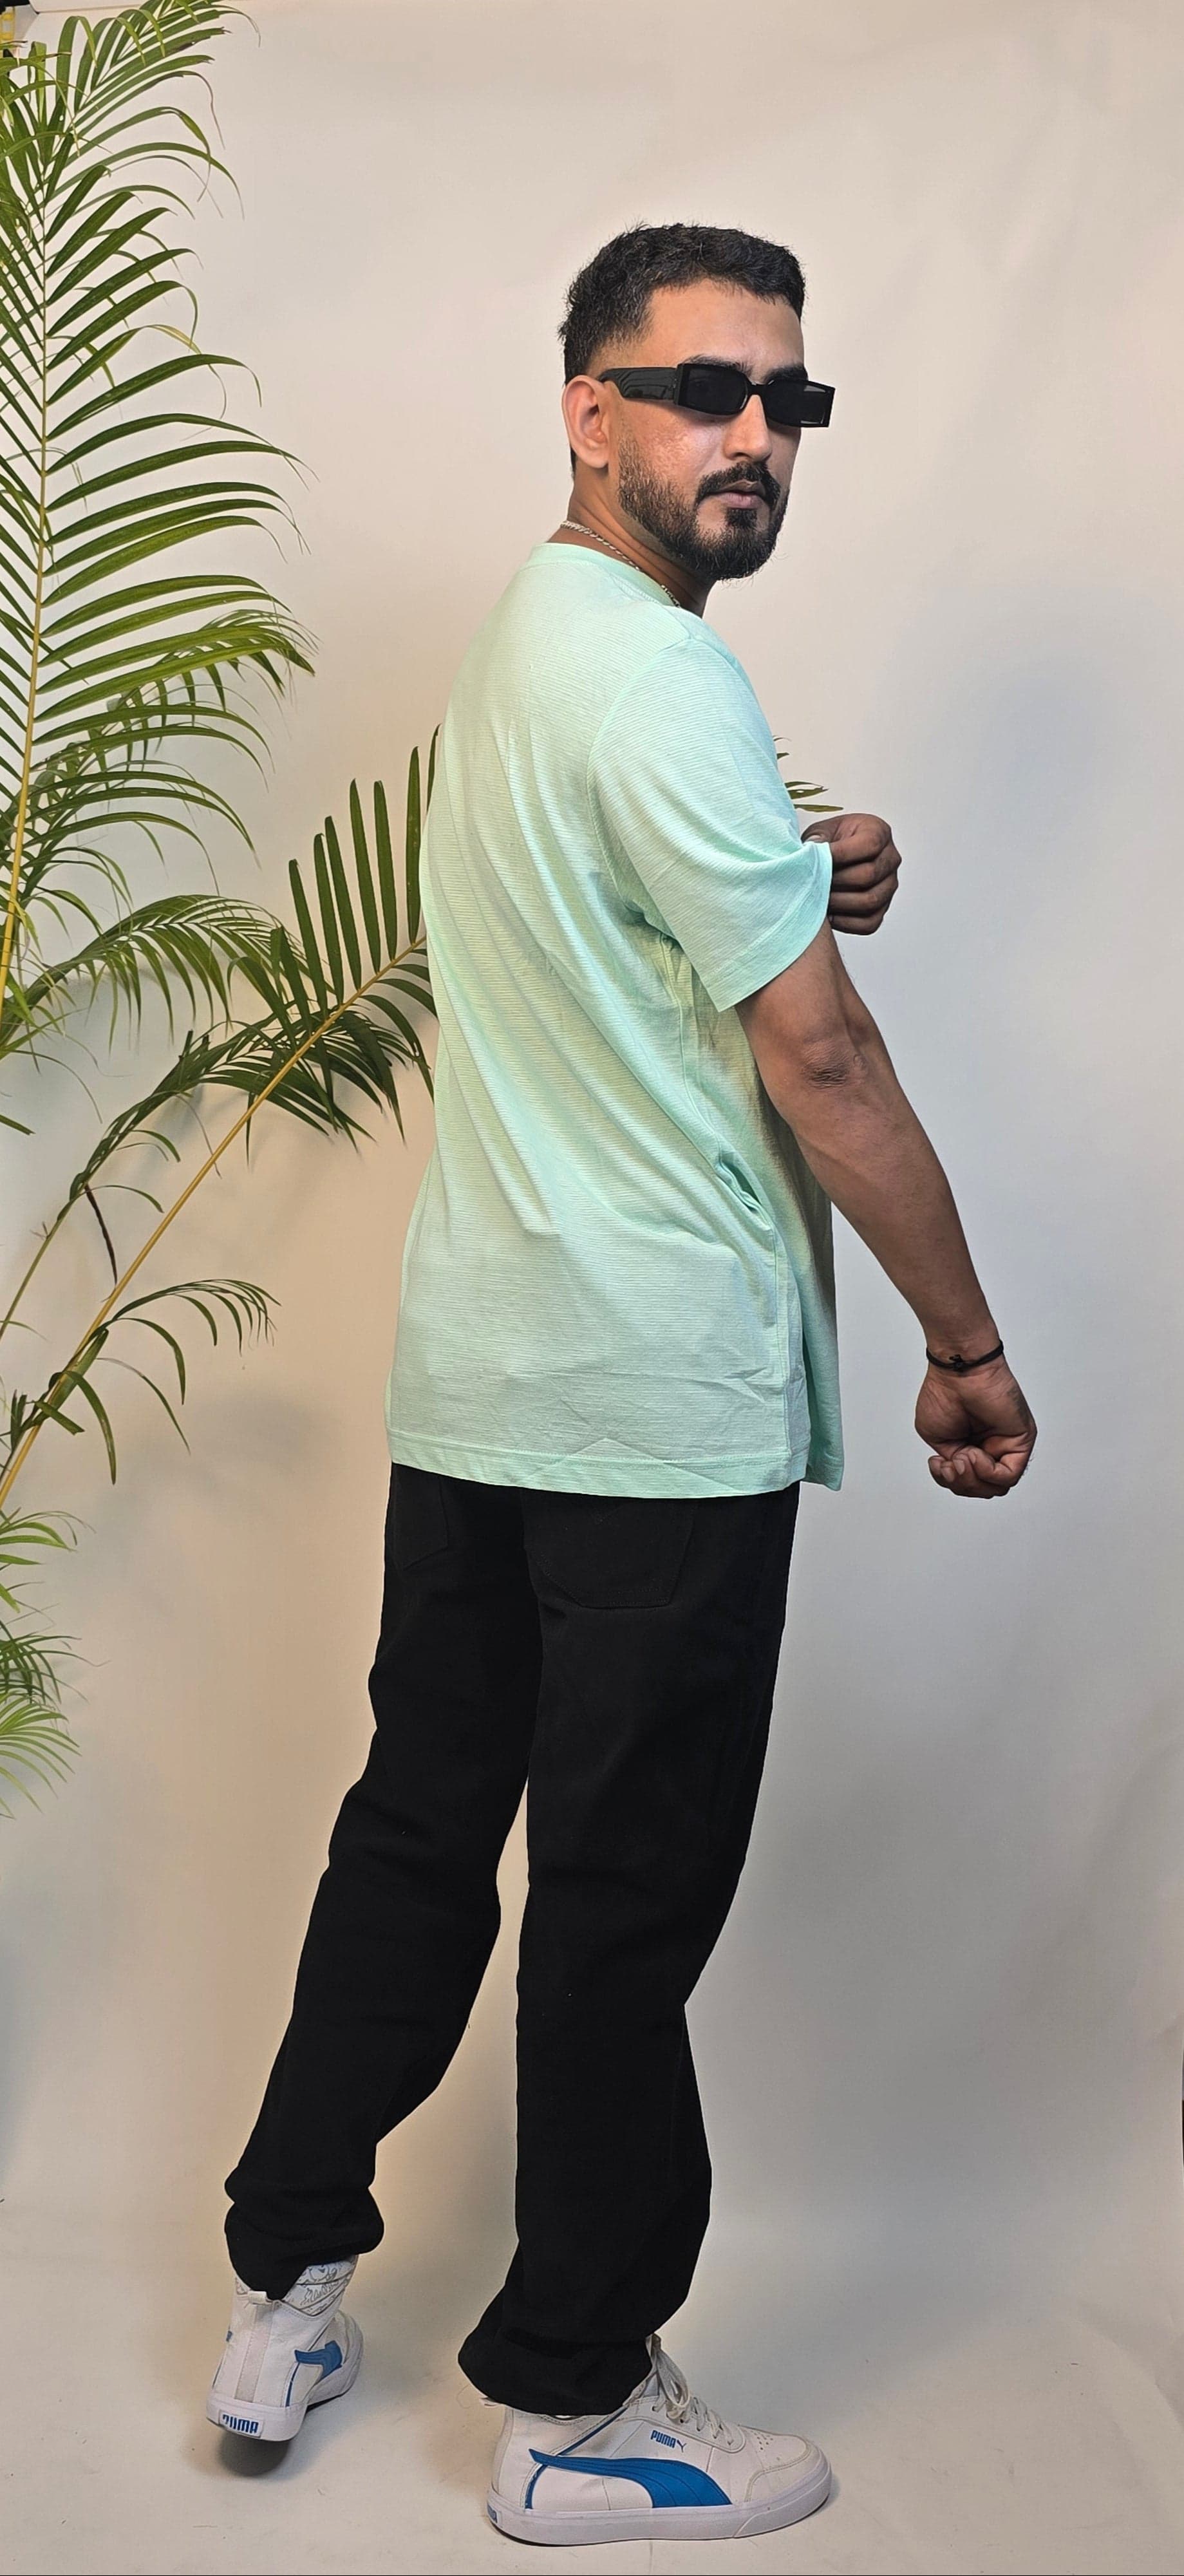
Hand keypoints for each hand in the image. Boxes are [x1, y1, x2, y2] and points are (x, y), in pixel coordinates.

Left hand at [803, 811, 900, 934]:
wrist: (831, 860)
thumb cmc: (829, 843)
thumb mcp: (821, 832)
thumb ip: (817, 840)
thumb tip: (811, 853)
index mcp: (878, 832)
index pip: (870, 845)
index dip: (842, 853)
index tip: (818, 857)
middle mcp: (890, 859)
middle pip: (868, 875)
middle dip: (836, 880)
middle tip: (813, 881)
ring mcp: (889, 886)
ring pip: (870, 901)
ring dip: (839, 902)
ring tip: (818, 897)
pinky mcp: (881, 910)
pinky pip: (868, 924)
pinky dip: (844, 922)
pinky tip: (827, 913)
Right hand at [916, 1355, 1036, 1498]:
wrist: (958, 1370)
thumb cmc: (944, 1395)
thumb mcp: (939, 1441)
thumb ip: (952, 1466)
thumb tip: (965, 1473)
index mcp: (972, 1448)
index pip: (967, 1482)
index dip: (950, 1482)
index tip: (937, 1463)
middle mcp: (991, 1447)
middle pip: (982, 1489)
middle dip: (961, 1484)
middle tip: (950, 1466)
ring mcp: (1007, 1445)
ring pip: (997, 1487)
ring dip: (972, 1480)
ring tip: (961, 1458)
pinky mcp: (1021, 1441)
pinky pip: (1009, 1474)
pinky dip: (987, 1472)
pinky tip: (974, 1455)